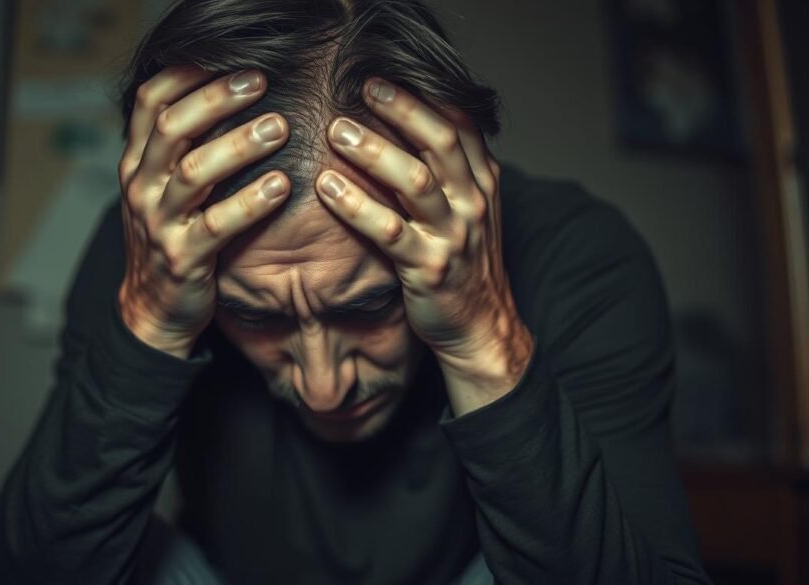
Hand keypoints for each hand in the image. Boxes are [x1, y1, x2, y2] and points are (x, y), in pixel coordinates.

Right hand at [117, 66, 290, 357]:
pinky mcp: (183, 258)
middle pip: (172, 128)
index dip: (188, 74)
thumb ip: (183, 146)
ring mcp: (159, 223)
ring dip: (239, 145)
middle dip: (217, 99)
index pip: (151, 102)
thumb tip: (231, 93)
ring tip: (280, 127)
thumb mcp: (163, 187)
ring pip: (194, 172)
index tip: (232, 60)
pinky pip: (217, 225)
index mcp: (138, 162)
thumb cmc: (171, 236)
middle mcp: (142, 186)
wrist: (154, 309)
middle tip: (261, 82)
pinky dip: (250, 203)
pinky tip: (280, 186)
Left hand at [314, 78, 533, 407]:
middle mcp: (472, 202)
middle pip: (438, 141)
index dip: (421, 95)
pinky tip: (326, 187)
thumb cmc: (463, 260)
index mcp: (482, 181)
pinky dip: (356, 206)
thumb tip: (409, 120)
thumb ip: (448, 168)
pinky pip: (389, 231)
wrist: (480, 325)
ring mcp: (453, 235)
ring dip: (373, 151)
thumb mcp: (468, 208)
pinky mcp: (428, 268)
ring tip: (335, 130)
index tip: (381, 76)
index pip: (458, 123)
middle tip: (361, 86)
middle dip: (400, 109)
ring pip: (414, 181)